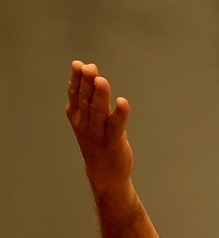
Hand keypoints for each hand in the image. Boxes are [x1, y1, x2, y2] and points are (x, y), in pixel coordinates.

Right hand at [64, 60, 132, 189]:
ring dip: (100, 95)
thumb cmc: (98, 142)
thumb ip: (89, 101)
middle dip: (86, 82)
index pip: (75, 94)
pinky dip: (120, 114)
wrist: (105, 173)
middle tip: (89, 67)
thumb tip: (90, 78)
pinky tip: (122, 102)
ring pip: (98, 111)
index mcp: (77, 117)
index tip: (78, 64)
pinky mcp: (113, 141)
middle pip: (85, 99)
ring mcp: (98, 133)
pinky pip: (116, 126)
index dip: (76, 79)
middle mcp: (85, 124)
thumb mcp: (88, 121)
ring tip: (101, 80)